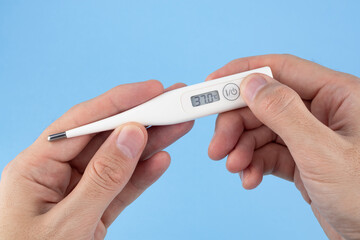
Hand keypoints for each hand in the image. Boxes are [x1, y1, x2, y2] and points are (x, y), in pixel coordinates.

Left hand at [0, 80, 193, 239]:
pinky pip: (123, 186)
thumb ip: (103, 177)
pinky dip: (144, 174)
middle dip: (142, 118)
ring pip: (120, 160)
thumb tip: (131, 134)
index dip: (120, 102)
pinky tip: (162, 158)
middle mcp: (57, 174)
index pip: (83, 122)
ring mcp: (79, 192)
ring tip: (179, 125)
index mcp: (36, 167)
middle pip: (106, 137)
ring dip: (151, 142)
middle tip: (174, 102)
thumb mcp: (68, 222)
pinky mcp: (94, 210)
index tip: (152, 90)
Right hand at [206, 54, 359, 239]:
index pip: (281, 70)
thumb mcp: (321, 152)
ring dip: (241, 147)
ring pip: (262, 130)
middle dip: (236, 124)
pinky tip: (249, 178)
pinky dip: (253, 164)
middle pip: (264, 104)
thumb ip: (284, 114)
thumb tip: (250, 84)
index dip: (243, 74)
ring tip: (234, 167)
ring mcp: (310, 137)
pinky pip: (268, 153)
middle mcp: (322, 111)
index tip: (212, 85)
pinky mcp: (302, 160)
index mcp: (338, 95)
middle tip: (217, 145)